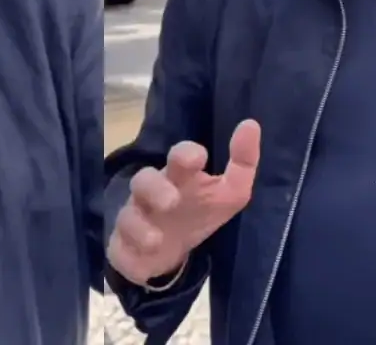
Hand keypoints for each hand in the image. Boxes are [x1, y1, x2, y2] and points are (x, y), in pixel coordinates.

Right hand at [108, 119, 260, 284]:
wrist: (166, 251)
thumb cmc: (199, 212)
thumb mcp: (229, 193)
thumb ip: (243, 162)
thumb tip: (251, 124)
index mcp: (180, 177)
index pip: (179, 157)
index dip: (186, 155)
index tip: (199, 157)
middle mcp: (154, 192)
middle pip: (146, 179)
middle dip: (156, 186)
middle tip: (172, 198)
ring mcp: (137, 217)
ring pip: (129, 213)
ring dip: (142, 223)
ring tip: (157, 236)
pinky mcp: (126, 243)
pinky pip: (124, 241)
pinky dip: (136, 244)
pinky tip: (151, 247)